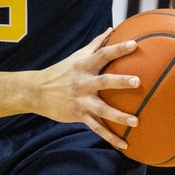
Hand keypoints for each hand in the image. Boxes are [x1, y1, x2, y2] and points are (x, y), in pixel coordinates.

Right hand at [31, 29, 139, 149]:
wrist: (36, 91)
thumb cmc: (61, 71)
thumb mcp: (76, 56)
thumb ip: (96, 44)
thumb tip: (112, 29)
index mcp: (84, 66)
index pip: (102, 54)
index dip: (118, 49)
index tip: (134, 44)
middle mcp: (83, 82)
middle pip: (104, 81)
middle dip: (120, 81)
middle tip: (137, 82)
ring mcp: (81, 100)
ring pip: (102, 109)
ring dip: (118, 116)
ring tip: (135, 122)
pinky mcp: (79, 115)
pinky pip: (97, 127)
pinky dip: (110, 137)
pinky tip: (125, 145)